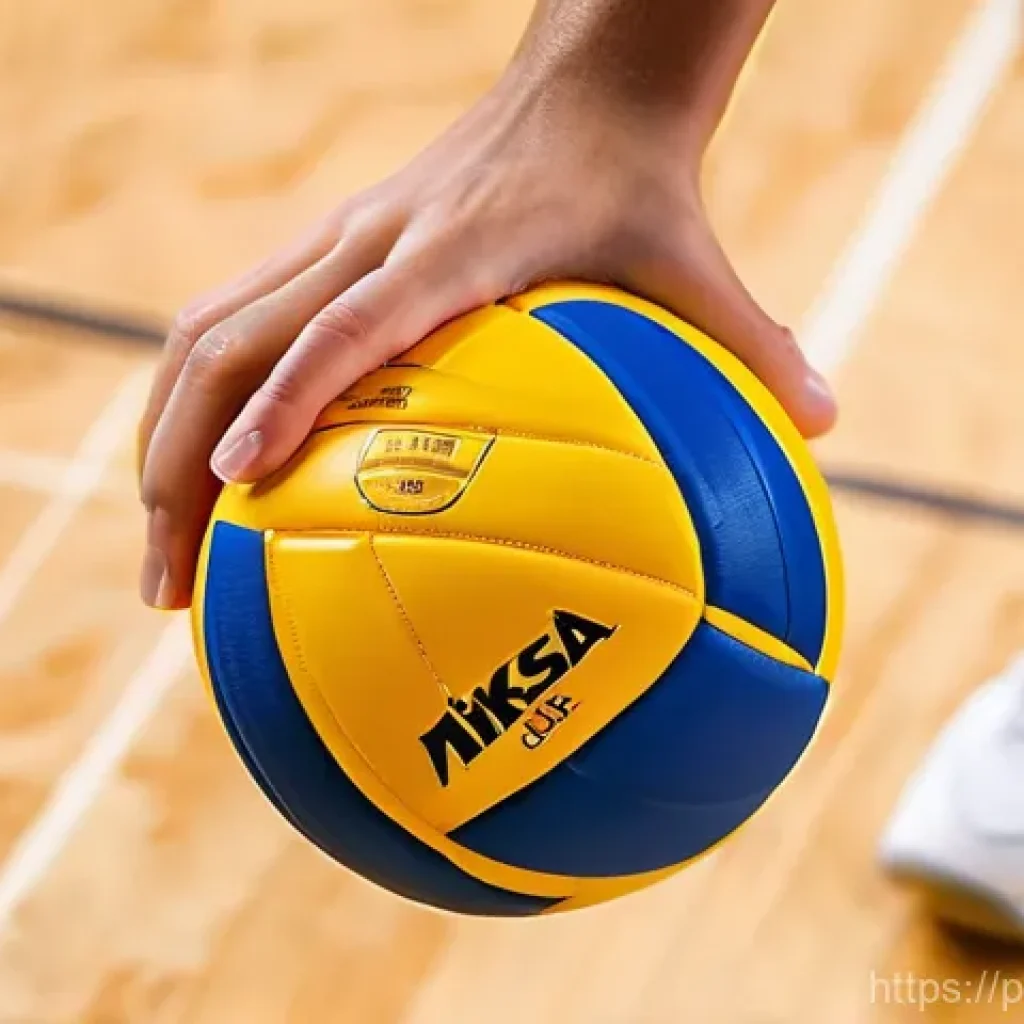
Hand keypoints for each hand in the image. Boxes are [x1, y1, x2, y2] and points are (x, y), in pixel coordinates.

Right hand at [138, 63, 835, 609]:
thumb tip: (827, 425)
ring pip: (203, 330)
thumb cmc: (636, 178)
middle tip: (165, 582)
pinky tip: (198, 466)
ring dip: (161, 434)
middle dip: (176, 461)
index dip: (283, 399)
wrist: (587, 79)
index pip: (342, 326)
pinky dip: (196, 393)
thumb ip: (754, 339)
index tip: (239, 487)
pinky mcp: (329, 243)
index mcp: (453, 252)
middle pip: (227, 341)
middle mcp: (373, 243)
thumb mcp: (696, 259)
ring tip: (157, 542)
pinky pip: (232, 318)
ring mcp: (339, 240)